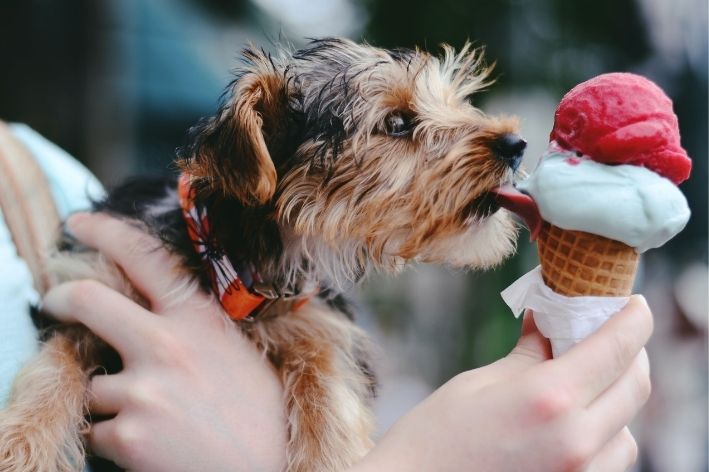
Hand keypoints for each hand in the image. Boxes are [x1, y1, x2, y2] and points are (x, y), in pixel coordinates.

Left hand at [43, 213, 286, 471]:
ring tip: (155, 417)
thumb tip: (154, 313)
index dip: (105, 232)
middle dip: (60, 299)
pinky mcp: (127, 434)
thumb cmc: (261, 413)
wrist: (269, 470)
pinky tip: (153, 444)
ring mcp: (144, 389)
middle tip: (53, 302)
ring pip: (93, 383)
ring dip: (111, 399)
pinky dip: (114, 438)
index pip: (145, 257)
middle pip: (88, 300)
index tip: (79, 225)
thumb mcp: (238, 351)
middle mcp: (167, 344)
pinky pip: (97, 429)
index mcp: (199, 318)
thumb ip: (195, 327)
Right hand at [352, 297, 651, 471]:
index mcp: (548, 399)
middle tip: (607, 335)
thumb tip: (548, 322)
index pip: (617, 349)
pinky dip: (604, 434)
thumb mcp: (478, 384)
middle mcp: (576, 441)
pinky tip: (573, 421)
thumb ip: (528, 354)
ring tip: (585, 382)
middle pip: (634, 387)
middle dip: (629, 354)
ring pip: (628, 430)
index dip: (634, 319)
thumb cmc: (433, 438)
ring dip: (616, 398)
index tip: (633, 304)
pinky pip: (610, 460)